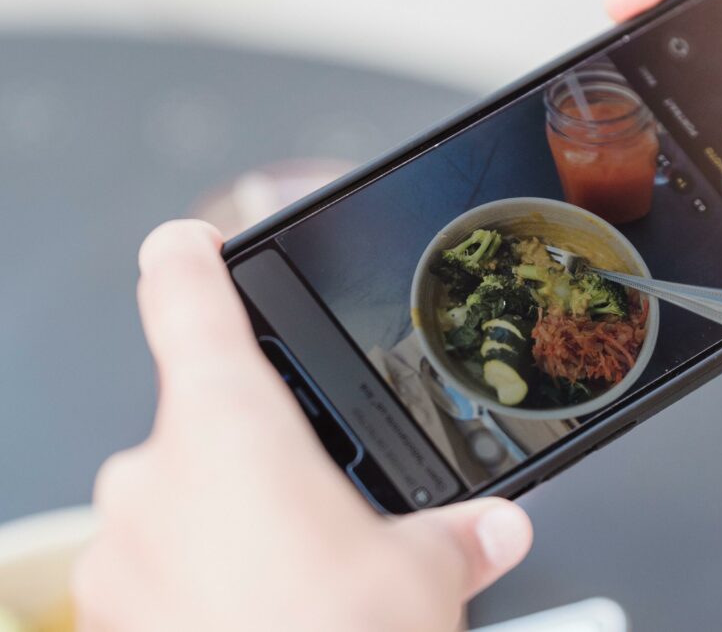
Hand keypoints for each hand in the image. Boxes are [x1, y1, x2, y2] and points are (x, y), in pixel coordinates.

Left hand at [73, 220, 531, 631]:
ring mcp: (119, 551)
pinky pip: (158, 564)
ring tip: (296, 573)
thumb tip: (495, 527)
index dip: (187, 256)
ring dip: (231, 520)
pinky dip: (203, 575)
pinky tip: (261, 610)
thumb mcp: (420, 579)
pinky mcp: (112, 614)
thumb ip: (457, 537)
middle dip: (256, 452)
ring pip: (179, 499)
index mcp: (228, 427)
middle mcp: (154, 476)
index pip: (184, 297)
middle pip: (201, 419)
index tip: (189, 241)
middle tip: (312, 504)